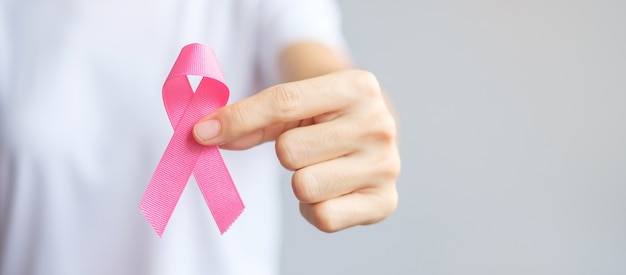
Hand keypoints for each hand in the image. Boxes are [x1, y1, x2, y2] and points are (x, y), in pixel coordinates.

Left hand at [193, 70, 399, 231]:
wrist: (375, 135)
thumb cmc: (328, 118)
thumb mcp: (297, 106)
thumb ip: (252, 119)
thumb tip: (204, 135)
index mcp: (357, 87)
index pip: (283, 102)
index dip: (237, 119)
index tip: (201, 133)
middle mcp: (378, 124)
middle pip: (289, 151)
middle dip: (288, 153)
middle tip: (311, 147)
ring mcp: (386, 165)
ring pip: (304, 186)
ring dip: (302, 182)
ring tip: (323, 167)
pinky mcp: (385, 202)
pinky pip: (322, 217)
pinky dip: (316, 209)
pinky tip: (332, 190)